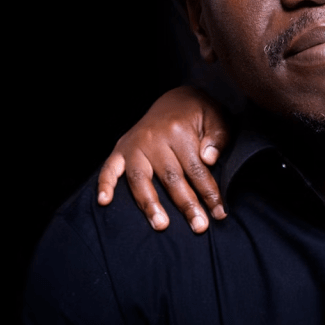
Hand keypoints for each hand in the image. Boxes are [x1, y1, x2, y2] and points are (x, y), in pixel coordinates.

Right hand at [97, 86, 230, 232]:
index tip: (219, 213)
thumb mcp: (217, 117)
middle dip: (186, 205)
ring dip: (150, 204)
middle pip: (171, 178)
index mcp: (178, 130)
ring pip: (140, 178)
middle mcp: (153, 138)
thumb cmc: (199, 113)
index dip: (209, 192)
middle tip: (200, 226)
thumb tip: (209, 159)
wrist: (175, 98)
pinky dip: (105, 184)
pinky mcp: (121, 148)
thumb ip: (217, 137)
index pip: (196, 168)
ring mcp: (134, 144)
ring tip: (161, 225)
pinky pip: (109, 168)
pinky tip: (104, 202)